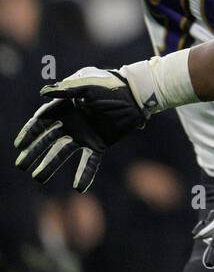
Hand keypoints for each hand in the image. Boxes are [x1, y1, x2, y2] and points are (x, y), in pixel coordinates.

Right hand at [13, 66, 147, 190]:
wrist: (134, 96)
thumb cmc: (109, 86)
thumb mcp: (87, 84)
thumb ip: (67, 89)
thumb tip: (43, 93)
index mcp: (63, 108)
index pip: (41, 123)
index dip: (30, 134)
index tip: (20, 146)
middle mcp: (70, 124)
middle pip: (47, 141)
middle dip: (34, 153)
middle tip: (22, 166)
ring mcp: (83, 136)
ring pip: (62, 153)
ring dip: (50, 165)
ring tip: (38, 178)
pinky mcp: (98, 145)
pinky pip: (90, 162)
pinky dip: (84, 174)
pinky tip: (78, 188)